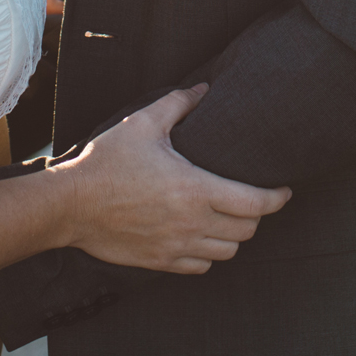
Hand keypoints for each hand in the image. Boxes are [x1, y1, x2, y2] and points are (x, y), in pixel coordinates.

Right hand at [50, 84, 290, 272]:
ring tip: (230, 218)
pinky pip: (201, 266)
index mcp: (195, 189)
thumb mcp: (143, 123)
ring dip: (234, 235)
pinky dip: (210, 253)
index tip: (284, 191)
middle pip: (247, 230)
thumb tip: (203, 89)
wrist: (70, 204)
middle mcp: (191, 223)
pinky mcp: (159, 262)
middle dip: (257, 215)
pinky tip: (203, 236)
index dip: (277, 199)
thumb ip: (178, 104)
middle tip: (253, 199)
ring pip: (227, 252)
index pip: (255, 203)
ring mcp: (176, 247)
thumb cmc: (107, 161)